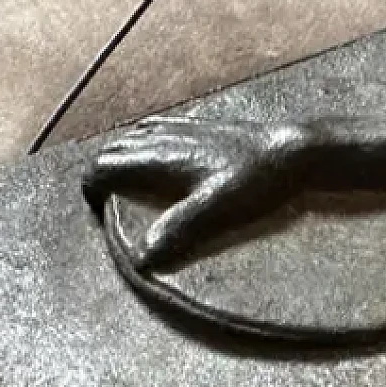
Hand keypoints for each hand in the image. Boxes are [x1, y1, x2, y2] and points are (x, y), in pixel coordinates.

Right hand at [83, 115, 306, 267]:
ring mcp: (185, 127)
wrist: (293, 149)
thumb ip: (179, 230)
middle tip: (105, 200)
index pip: (106, 164)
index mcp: (162, 156)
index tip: (95, 209)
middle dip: (103, 171)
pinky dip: (145, 139)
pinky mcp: (203, 126)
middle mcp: (167, 136)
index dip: (92, 185)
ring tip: (124, 179)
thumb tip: (141, 260)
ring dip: (122, 154)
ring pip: (136, 134)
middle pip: (116, 148)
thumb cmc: (257, 181)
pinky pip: (160, 126)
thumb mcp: (217, 209)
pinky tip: (159, 150)